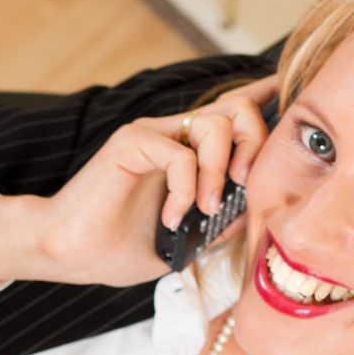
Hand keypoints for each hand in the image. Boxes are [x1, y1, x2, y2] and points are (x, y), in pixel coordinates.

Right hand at [0, 75, 278, 287]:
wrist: (67, 254)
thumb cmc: (114, 248)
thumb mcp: (183, 241)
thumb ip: (217, 223)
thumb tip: (254, 211)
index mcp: (184, 152)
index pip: (233, 114)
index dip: (264, 104)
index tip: (286, 100)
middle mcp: (171, 135)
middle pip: (239, 108)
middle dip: (255, 145)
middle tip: (240, 186)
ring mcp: (151, 135)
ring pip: (217, 124)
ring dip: (220, 171)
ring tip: (204, 209)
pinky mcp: (131, 143)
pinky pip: (181, 154)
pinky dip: (186, 191)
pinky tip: (170, 216)